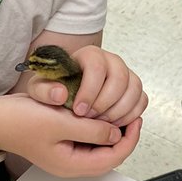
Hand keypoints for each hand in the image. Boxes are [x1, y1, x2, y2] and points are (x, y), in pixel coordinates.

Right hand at [0, 93, 142, 177]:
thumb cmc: (21, 121)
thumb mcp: (60, 123)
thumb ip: (92, 130)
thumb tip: (117, 133)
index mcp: (71, 164)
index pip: (112, 158)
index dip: (129, 141)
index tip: (137, 120)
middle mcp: (70, 163)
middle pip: (108, 156)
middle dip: (124, 137)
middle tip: (133, 117)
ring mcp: (65, 153)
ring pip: (99, 147)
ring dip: (112, 132)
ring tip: (122, 113)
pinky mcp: (61, 142)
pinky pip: (88, 139)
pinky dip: (99, 127)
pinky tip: (103, 112)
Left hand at [25, 45, 147, 126]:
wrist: (66, 92)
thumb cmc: (55, 89)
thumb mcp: (40, 89)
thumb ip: (43, 91)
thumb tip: (60, 94)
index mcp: (91, 55)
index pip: (97, 68)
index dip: (89, 92)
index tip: (78, 111)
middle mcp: (113, 61)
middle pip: (120, 78)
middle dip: (105, 103)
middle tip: (90, 119)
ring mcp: (126, 75)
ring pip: (134, 89)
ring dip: (119, 110)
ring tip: (101, 124)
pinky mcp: (134, 90)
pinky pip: (141, 100)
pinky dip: (131, 115)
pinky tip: (114, 125)